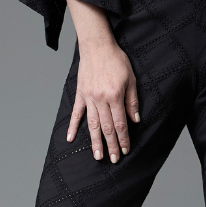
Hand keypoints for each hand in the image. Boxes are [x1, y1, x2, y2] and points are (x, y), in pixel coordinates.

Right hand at [67, 38, 139, 162]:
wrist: (97, 46)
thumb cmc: (116, 60)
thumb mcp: (131, 78)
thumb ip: (132, 101)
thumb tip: (134, 120)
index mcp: (115, 96)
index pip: (120, 123)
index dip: (123, 138)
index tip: (125, 149)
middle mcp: (100, 99)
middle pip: (107, 128)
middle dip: (111, 145)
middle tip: (113, 159)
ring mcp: (89, 98)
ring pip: (92, 124)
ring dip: (95, 142)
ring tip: (97, 156)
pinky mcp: (80, 94)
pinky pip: (76, 113)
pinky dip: (73, 127)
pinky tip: (71, 139)